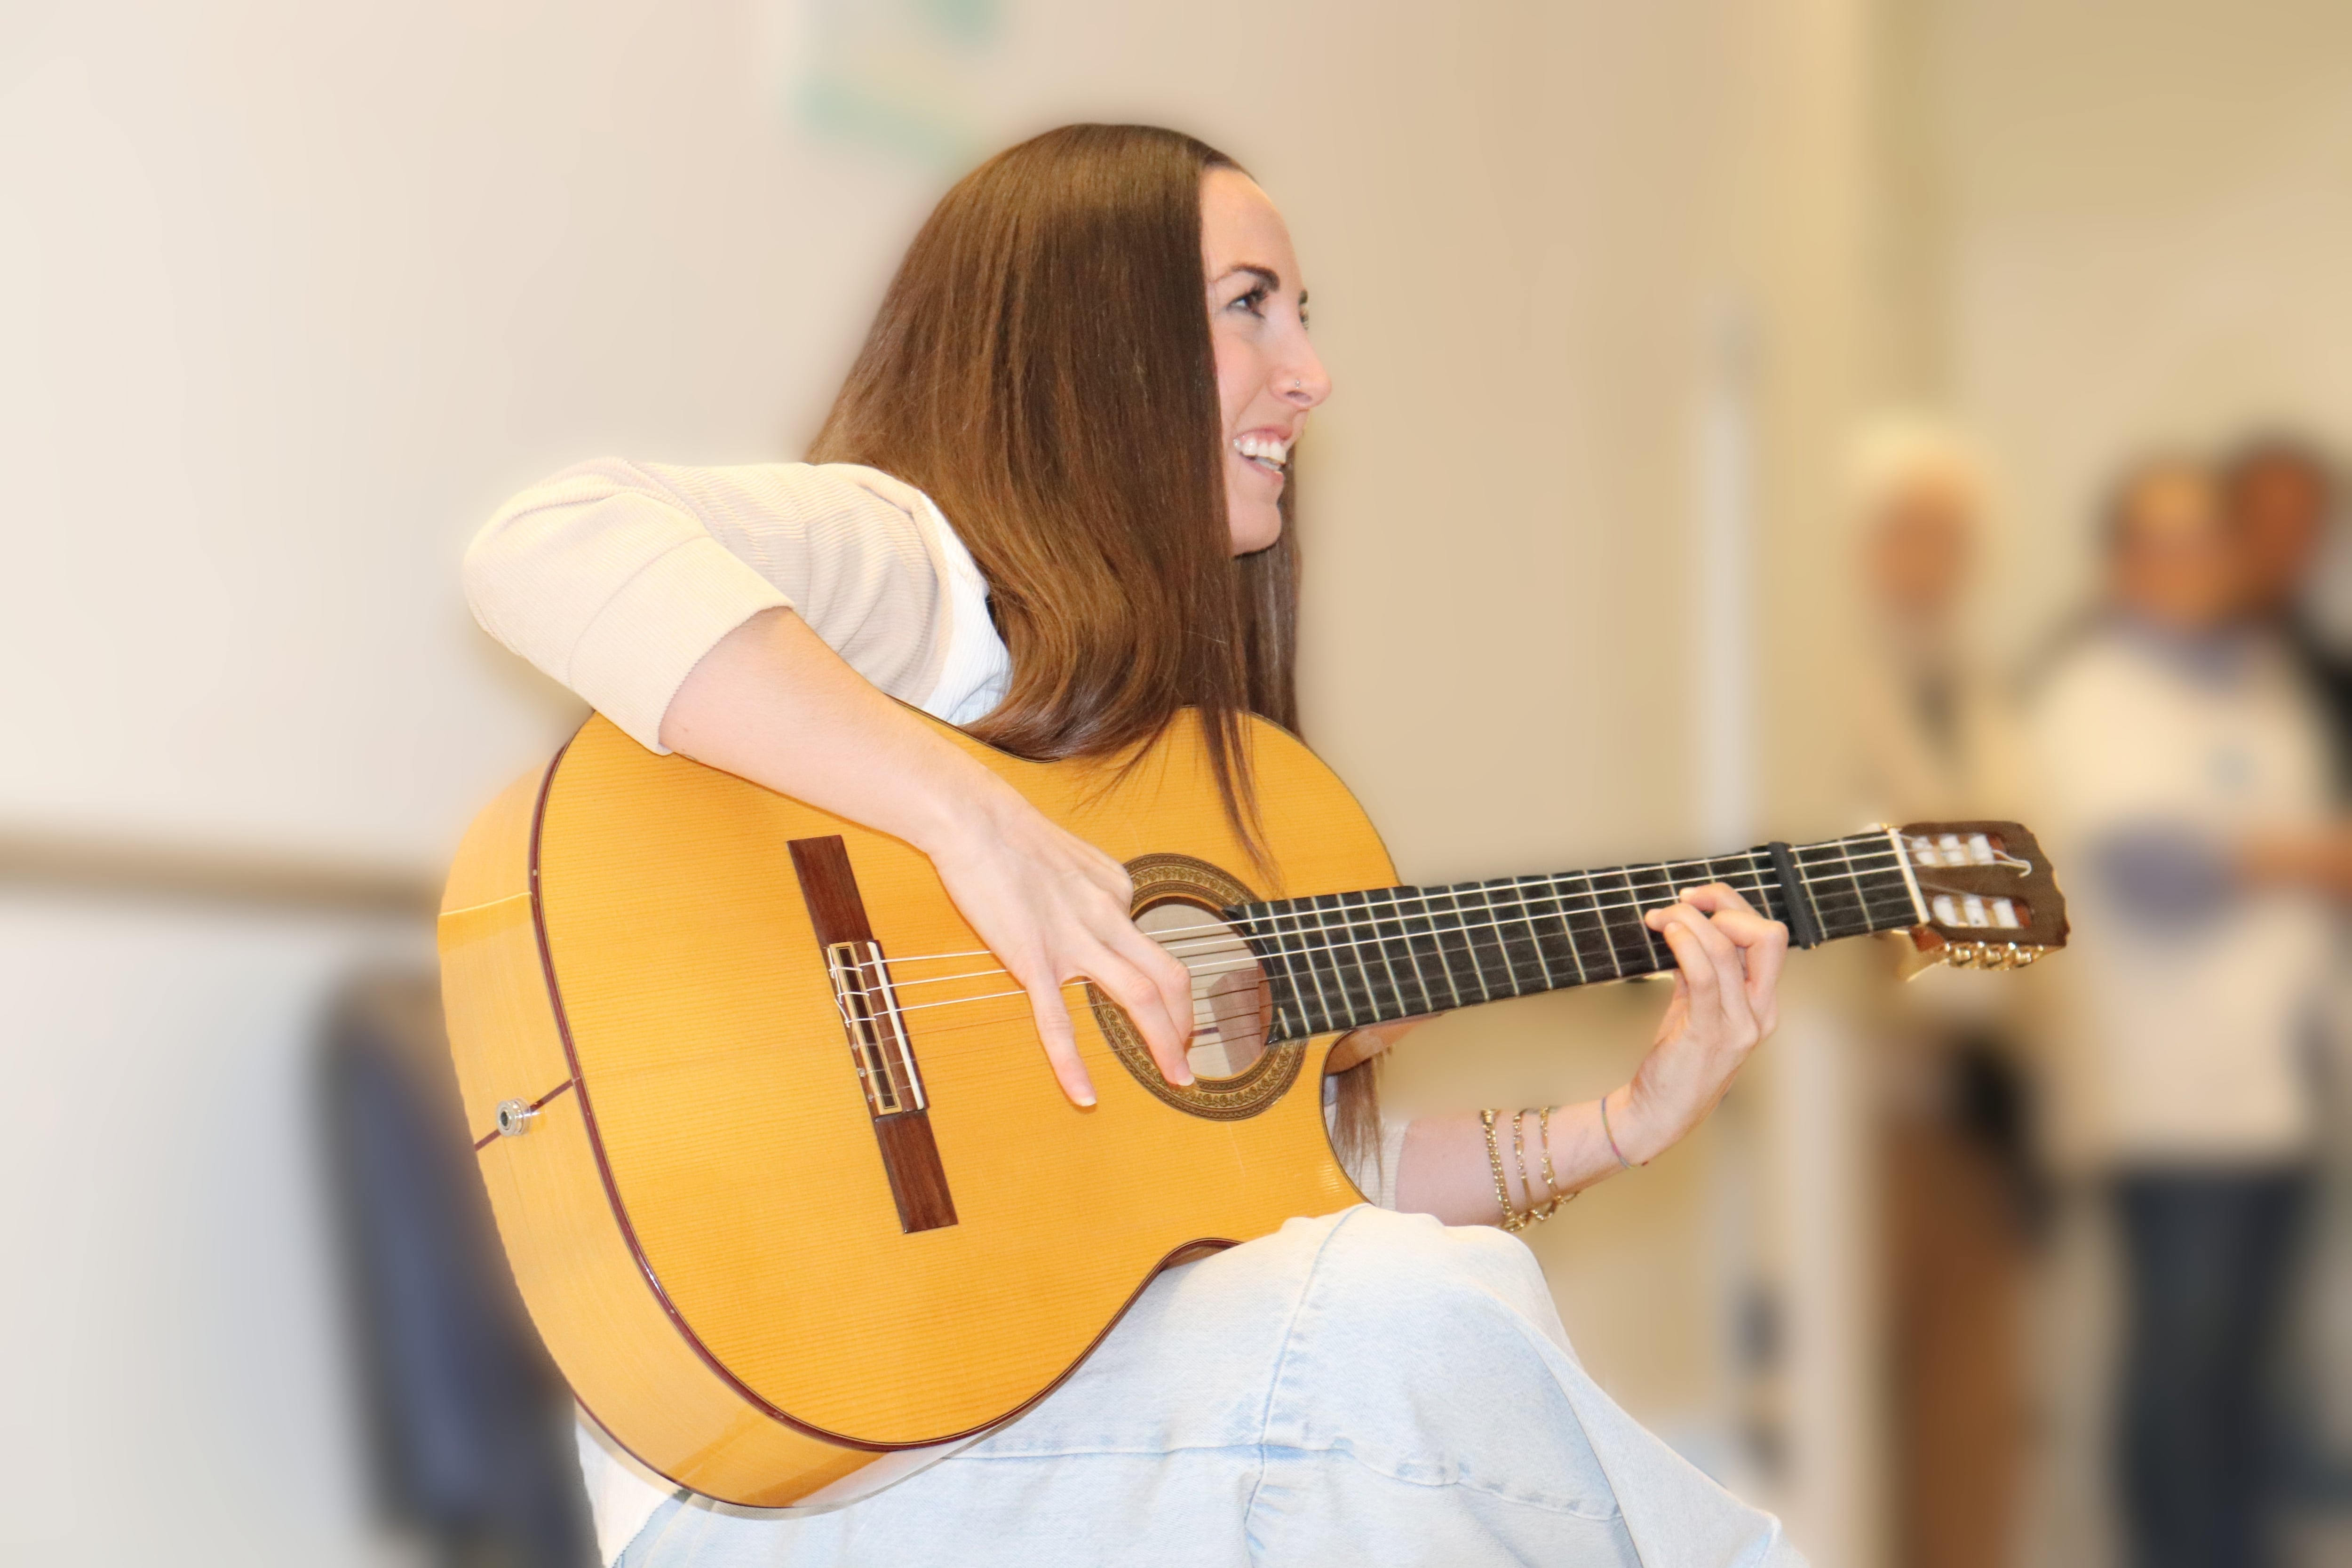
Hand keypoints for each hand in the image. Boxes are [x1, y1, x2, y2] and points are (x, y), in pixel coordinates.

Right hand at [921, 781, 1196, 1106]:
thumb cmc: (1010, 832)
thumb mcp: (1074, 856)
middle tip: (1190, 1058)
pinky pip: (1058, 1021)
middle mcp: (1107, 915)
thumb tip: (1107, 910)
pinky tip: (1084, 1095)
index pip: (1145, 942)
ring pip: (1138, 997)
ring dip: (1164, 1041)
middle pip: (1167, 976)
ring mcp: (1073, 940)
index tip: (1160, 1007)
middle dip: (1187, 1023)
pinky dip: (1073, 1063)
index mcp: (1116, 890)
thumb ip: (1093, 888)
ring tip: (1177, 1077)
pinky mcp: (1034, 960)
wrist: (973, 818)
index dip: (1155, 981)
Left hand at [1612, 883, 1787, 1161]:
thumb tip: (1688, 925)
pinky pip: (1705, 975)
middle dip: (1725, 905)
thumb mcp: (1695, 1007)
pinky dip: (1686, 944)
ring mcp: (1739, 1025)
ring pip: (1730, 950)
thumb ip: (1700, 969)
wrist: (1659, 1113)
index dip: (1734, 906)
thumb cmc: (1676, 1060)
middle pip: (1768, 936)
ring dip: (1692, 920)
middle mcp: (1760, 1013)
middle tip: (1684, 902)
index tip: (1695, 899)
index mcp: (1763, 1004)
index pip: (1768, 938)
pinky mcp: (1708, 1034)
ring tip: (1661, 917)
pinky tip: (1668, 933)